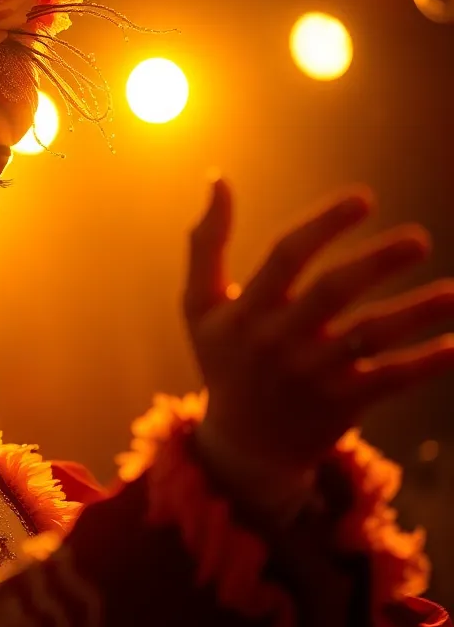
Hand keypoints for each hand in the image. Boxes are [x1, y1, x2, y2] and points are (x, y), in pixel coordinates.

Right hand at [182, 176, 453, 516]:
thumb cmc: (225, 360)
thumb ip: (205, 245)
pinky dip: (426, 363)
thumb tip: (218, 180)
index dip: (324, 224)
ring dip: (415, 313)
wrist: (243, 446)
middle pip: (332, 293)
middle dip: (376, 264)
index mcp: (245, 311)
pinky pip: (391, 380)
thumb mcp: (199, 307)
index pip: (286, 257)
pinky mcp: (343, 404)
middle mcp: (278, 341)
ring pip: (370, 337)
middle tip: (418, 240)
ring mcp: (312, 375)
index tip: (364, 198)